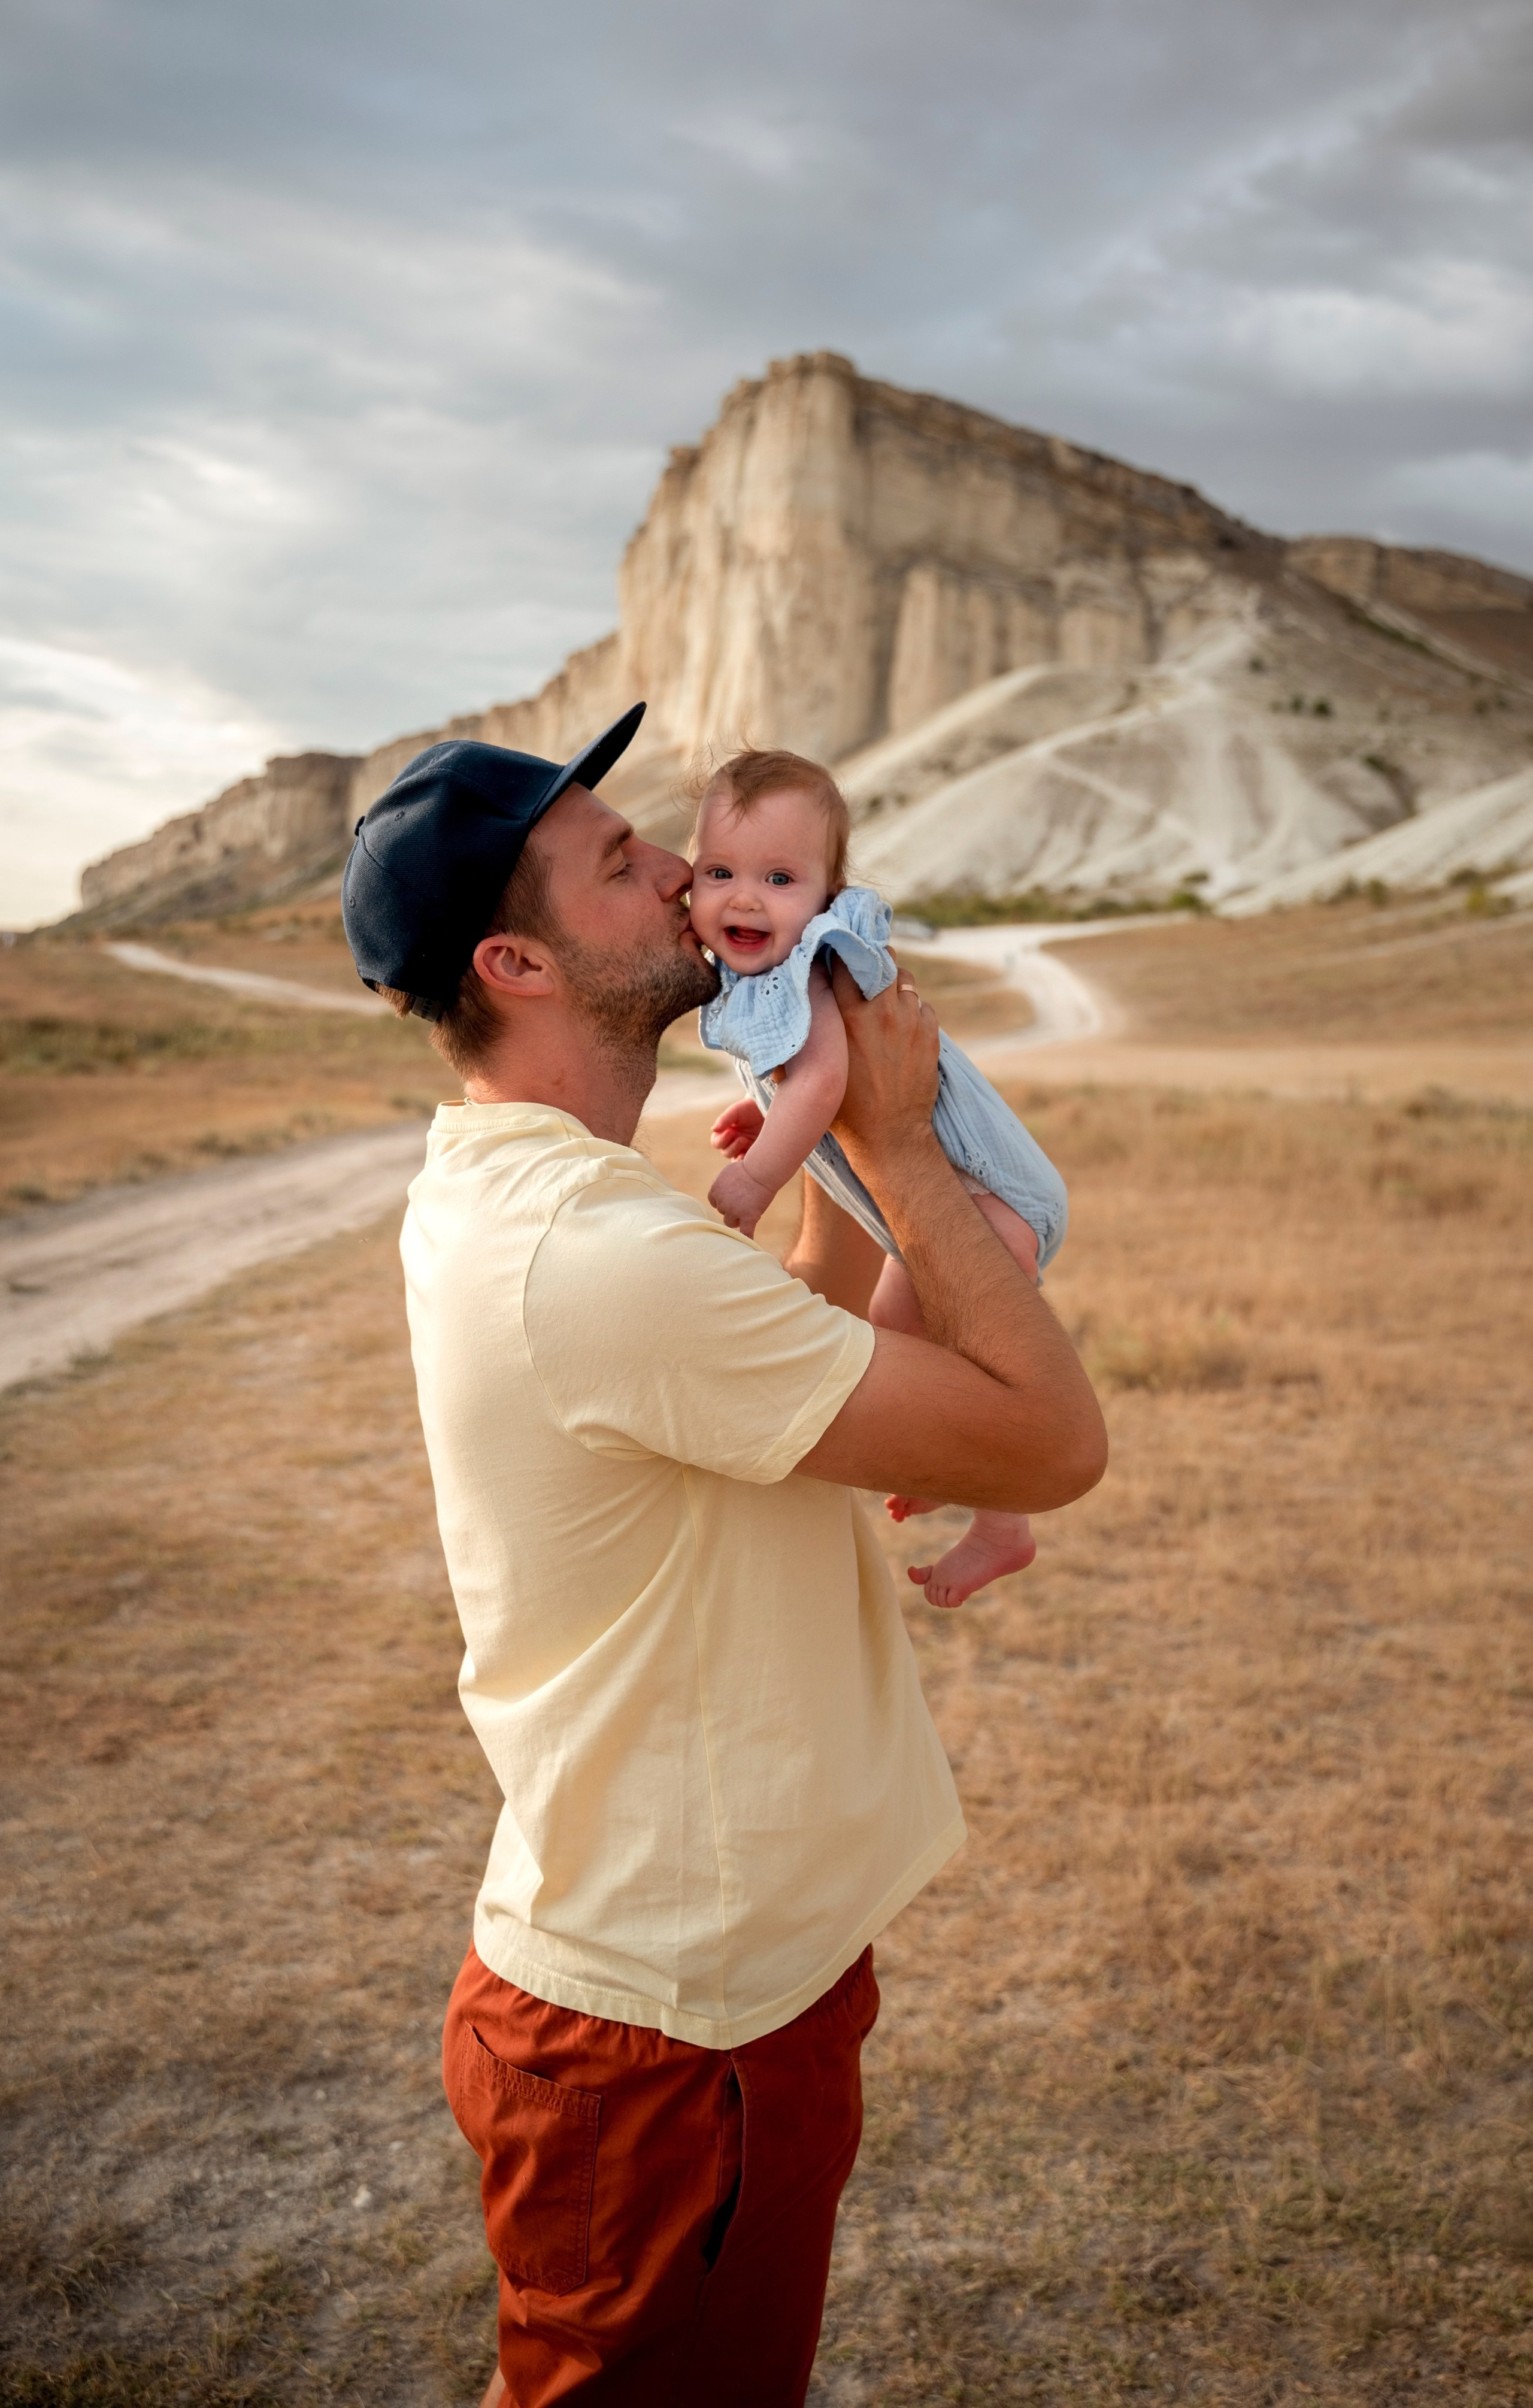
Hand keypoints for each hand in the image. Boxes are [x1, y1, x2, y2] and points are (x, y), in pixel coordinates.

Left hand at [708, 1158, 776, 1236]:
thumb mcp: (727, 1173)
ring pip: (730, 1222)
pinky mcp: (748, 1217)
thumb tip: (722, 1190)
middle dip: (732, 1208)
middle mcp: (722, 1202)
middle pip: (723, 1212)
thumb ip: (722, 1184)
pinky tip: (749, 1244)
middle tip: (745, 1199)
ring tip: (749, 1210)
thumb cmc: (747, 1168)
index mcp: (715, 1190)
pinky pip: (746, 1232)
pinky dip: (747, 1238)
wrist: (761, 1170)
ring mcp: (734, 1211)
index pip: (714, 1202)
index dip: (724, 1200)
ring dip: (737, 1219)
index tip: (733, 1197)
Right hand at [710, 1097, 765, 1158]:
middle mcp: (731, 1142)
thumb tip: (713, 1129)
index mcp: (724, 1132)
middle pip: (725, 1152)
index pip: (716, 1142)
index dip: (722, 1139)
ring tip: (747, 1142)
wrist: (766, 1110)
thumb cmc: (748, 1109)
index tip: (731, 1131)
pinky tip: (748, 1157)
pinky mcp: (752, 1153)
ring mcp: (742, 1149)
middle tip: (743, 1138)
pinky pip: (745, 1163)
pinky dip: (745, 1162)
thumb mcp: (735, 1111)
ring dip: (738, 1154)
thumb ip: (724, 1119)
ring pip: (734, 1159)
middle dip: (733, 1147)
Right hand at [826, 959, 940, 1178]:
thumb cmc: (845, 1108)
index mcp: (848, 1016)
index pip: (843, 960)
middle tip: (860, 967)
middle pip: (878, 958)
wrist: (890, 1136)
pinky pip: (922, 1004)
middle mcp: (881, 1011)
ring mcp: (910, 1021)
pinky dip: (911, 1008)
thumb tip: (791, 1006)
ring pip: (903, 978)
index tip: (833, 951)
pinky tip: (899, 1025)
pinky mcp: (931, 1034)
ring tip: (880, 998)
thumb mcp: (816, 1067)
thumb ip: (808, 1032)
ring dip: (891, 983)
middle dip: (869, 958)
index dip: (838, 951)